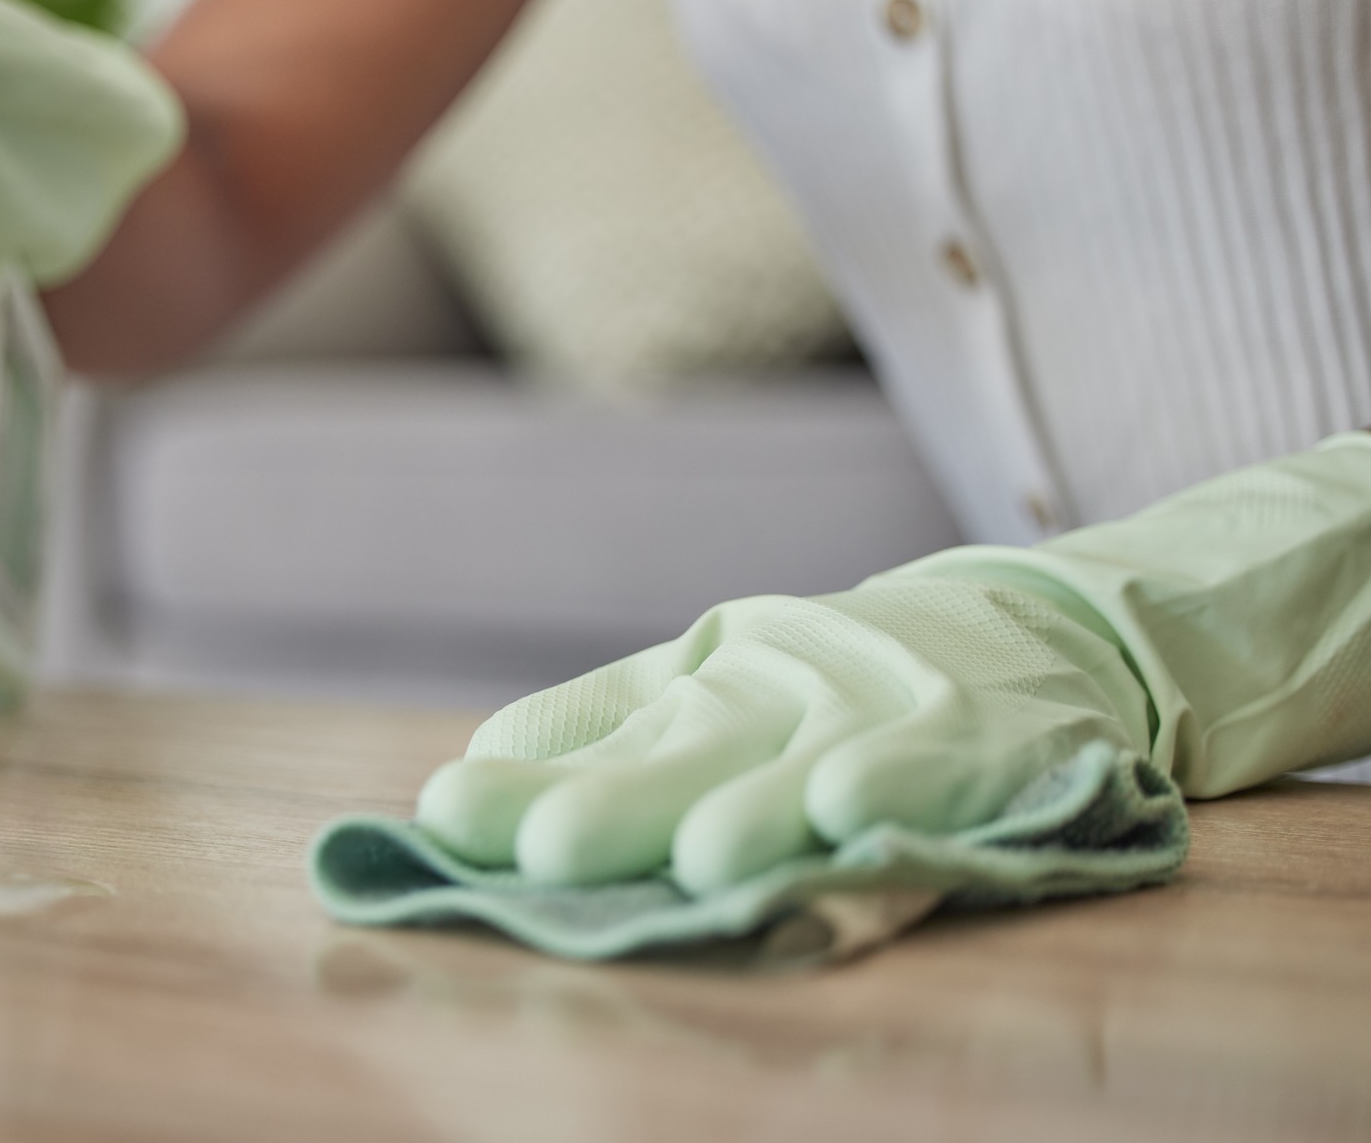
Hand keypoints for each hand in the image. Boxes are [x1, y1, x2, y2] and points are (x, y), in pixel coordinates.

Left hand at [417, 572, 1150, 893]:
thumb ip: (606, 720)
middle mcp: (787, 693)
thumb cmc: (840, 680)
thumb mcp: (716, 680)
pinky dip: (901, 785)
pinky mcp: (989, 741)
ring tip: (703, 859)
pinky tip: (850, 806)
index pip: (612, 738)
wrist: (1038, 627)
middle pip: (699, 754)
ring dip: (761, 810)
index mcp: (711, 685)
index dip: (538, 782)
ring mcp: (887, 713)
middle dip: (626, 804)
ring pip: (816, 769)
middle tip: (547, 845)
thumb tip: (484, 749)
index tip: (450, 814)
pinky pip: (941, 769)